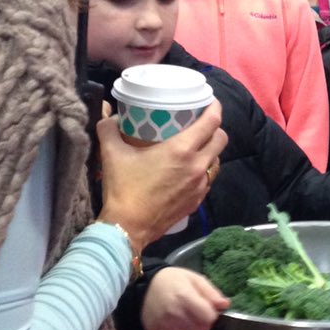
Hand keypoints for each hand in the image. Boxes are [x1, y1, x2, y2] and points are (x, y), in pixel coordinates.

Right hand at [97, 100, 227, 252]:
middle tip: (202, 122)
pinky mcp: (197, 201)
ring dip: (211, 150)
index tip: (210, 101)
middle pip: (220, 139)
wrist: (127, 227)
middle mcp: (197, 166)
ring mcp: (200, 186)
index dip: (215, 108)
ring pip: (217, 160)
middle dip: (215, 128)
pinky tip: (190, 170)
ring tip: (196, 146)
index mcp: (182, 150)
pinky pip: (209, 179)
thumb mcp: (112, 154)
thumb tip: (108, 114)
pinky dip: (204, 170)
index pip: (211, 123)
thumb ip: (109, 129)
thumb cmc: (123, 188)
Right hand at [140, 266, 229, 329]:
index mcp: (184, 297)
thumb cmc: (173, 281)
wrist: (144, 287)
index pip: (209, 318)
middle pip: (202, 329)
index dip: (211, 313)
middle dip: (202, 321)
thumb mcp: (194, 279)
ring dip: (192, 329)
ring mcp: (164, 327)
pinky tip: (176, 325)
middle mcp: (173, 314)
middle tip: (192, 311)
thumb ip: (211, 292)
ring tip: (183, 316)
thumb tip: (225, 305)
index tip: (204, 307)